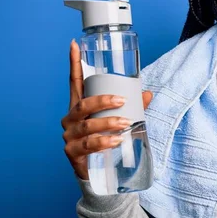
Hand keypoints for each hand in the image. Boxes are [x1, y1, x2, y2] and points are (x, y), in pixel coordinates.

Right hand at [60, 39, 152, 179]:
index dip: (74, 63)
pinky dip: (103, 142)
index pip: (75, 81)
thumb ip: (132, 108)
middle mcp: (70, 119)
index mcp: (80, 106)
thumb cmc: (108, 140)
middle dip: (102, 101)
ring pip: (86, 125)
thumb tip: (148, 94)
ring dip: (107, 123)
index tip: (74, 44)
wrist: (101, 173)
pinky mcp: (72, 153)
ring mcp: (69, 136)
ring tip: (124, 125)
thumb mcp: (119, 121)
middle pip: (82, 104)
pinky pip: (87, 145)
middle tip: (122, 101)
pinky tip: (116, 141)